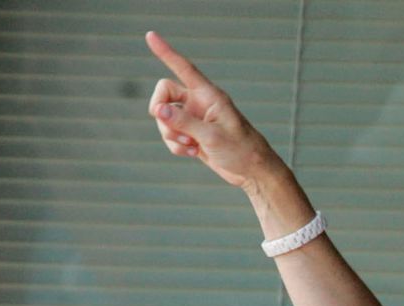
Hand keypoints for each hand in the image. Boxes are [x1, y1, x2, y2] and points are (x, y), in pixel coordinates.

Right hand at [146, 32, 280, 189]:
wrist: (252, 172)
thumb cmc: (241, 150)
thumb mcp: (212, 137)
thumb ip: (184, 122)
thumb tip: (158, 110)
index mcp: (209, 95)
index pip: (184, 68)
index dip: (166, 52)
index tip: (150, 35)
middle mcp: (199, 102)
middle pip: (164, 93)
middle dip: (161, 112)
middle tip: (169, 126)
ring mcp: (194, 118)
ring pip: (164, 117)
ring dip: (171, 134)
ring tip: (192, 146)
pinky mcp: (191, 134)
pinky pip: (170, 134)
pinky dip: (176, 145)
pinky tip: (193, 152)